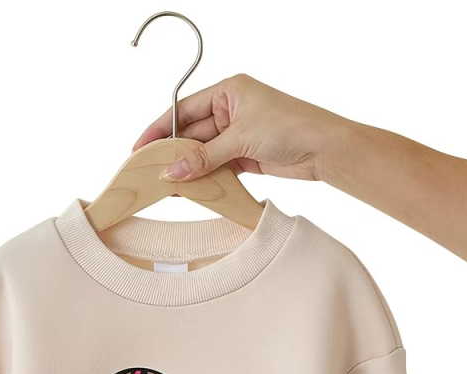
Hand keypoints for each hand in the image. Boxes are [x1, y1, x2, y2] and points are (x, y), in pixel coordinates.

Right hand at [132, 72, 357, 183]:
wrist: (325, 150)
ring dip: (187, 169)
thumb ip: (204, 158)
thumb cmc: (291, 127)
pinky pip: (216, 167)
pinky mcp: (244, 157)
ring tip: (166, 185)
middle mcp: (231, 110)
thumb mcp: (240, 139)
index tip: (141, 147)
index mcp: (229, 91)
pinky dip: (204, 178)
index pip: (183, 110)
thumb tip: (172, 172)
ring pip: (202, 153)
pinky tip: (189, 189)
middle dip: (172, 154)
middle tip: (150, 172)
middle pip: (191, 134)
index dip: (160, 129)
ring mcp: (237, 135)